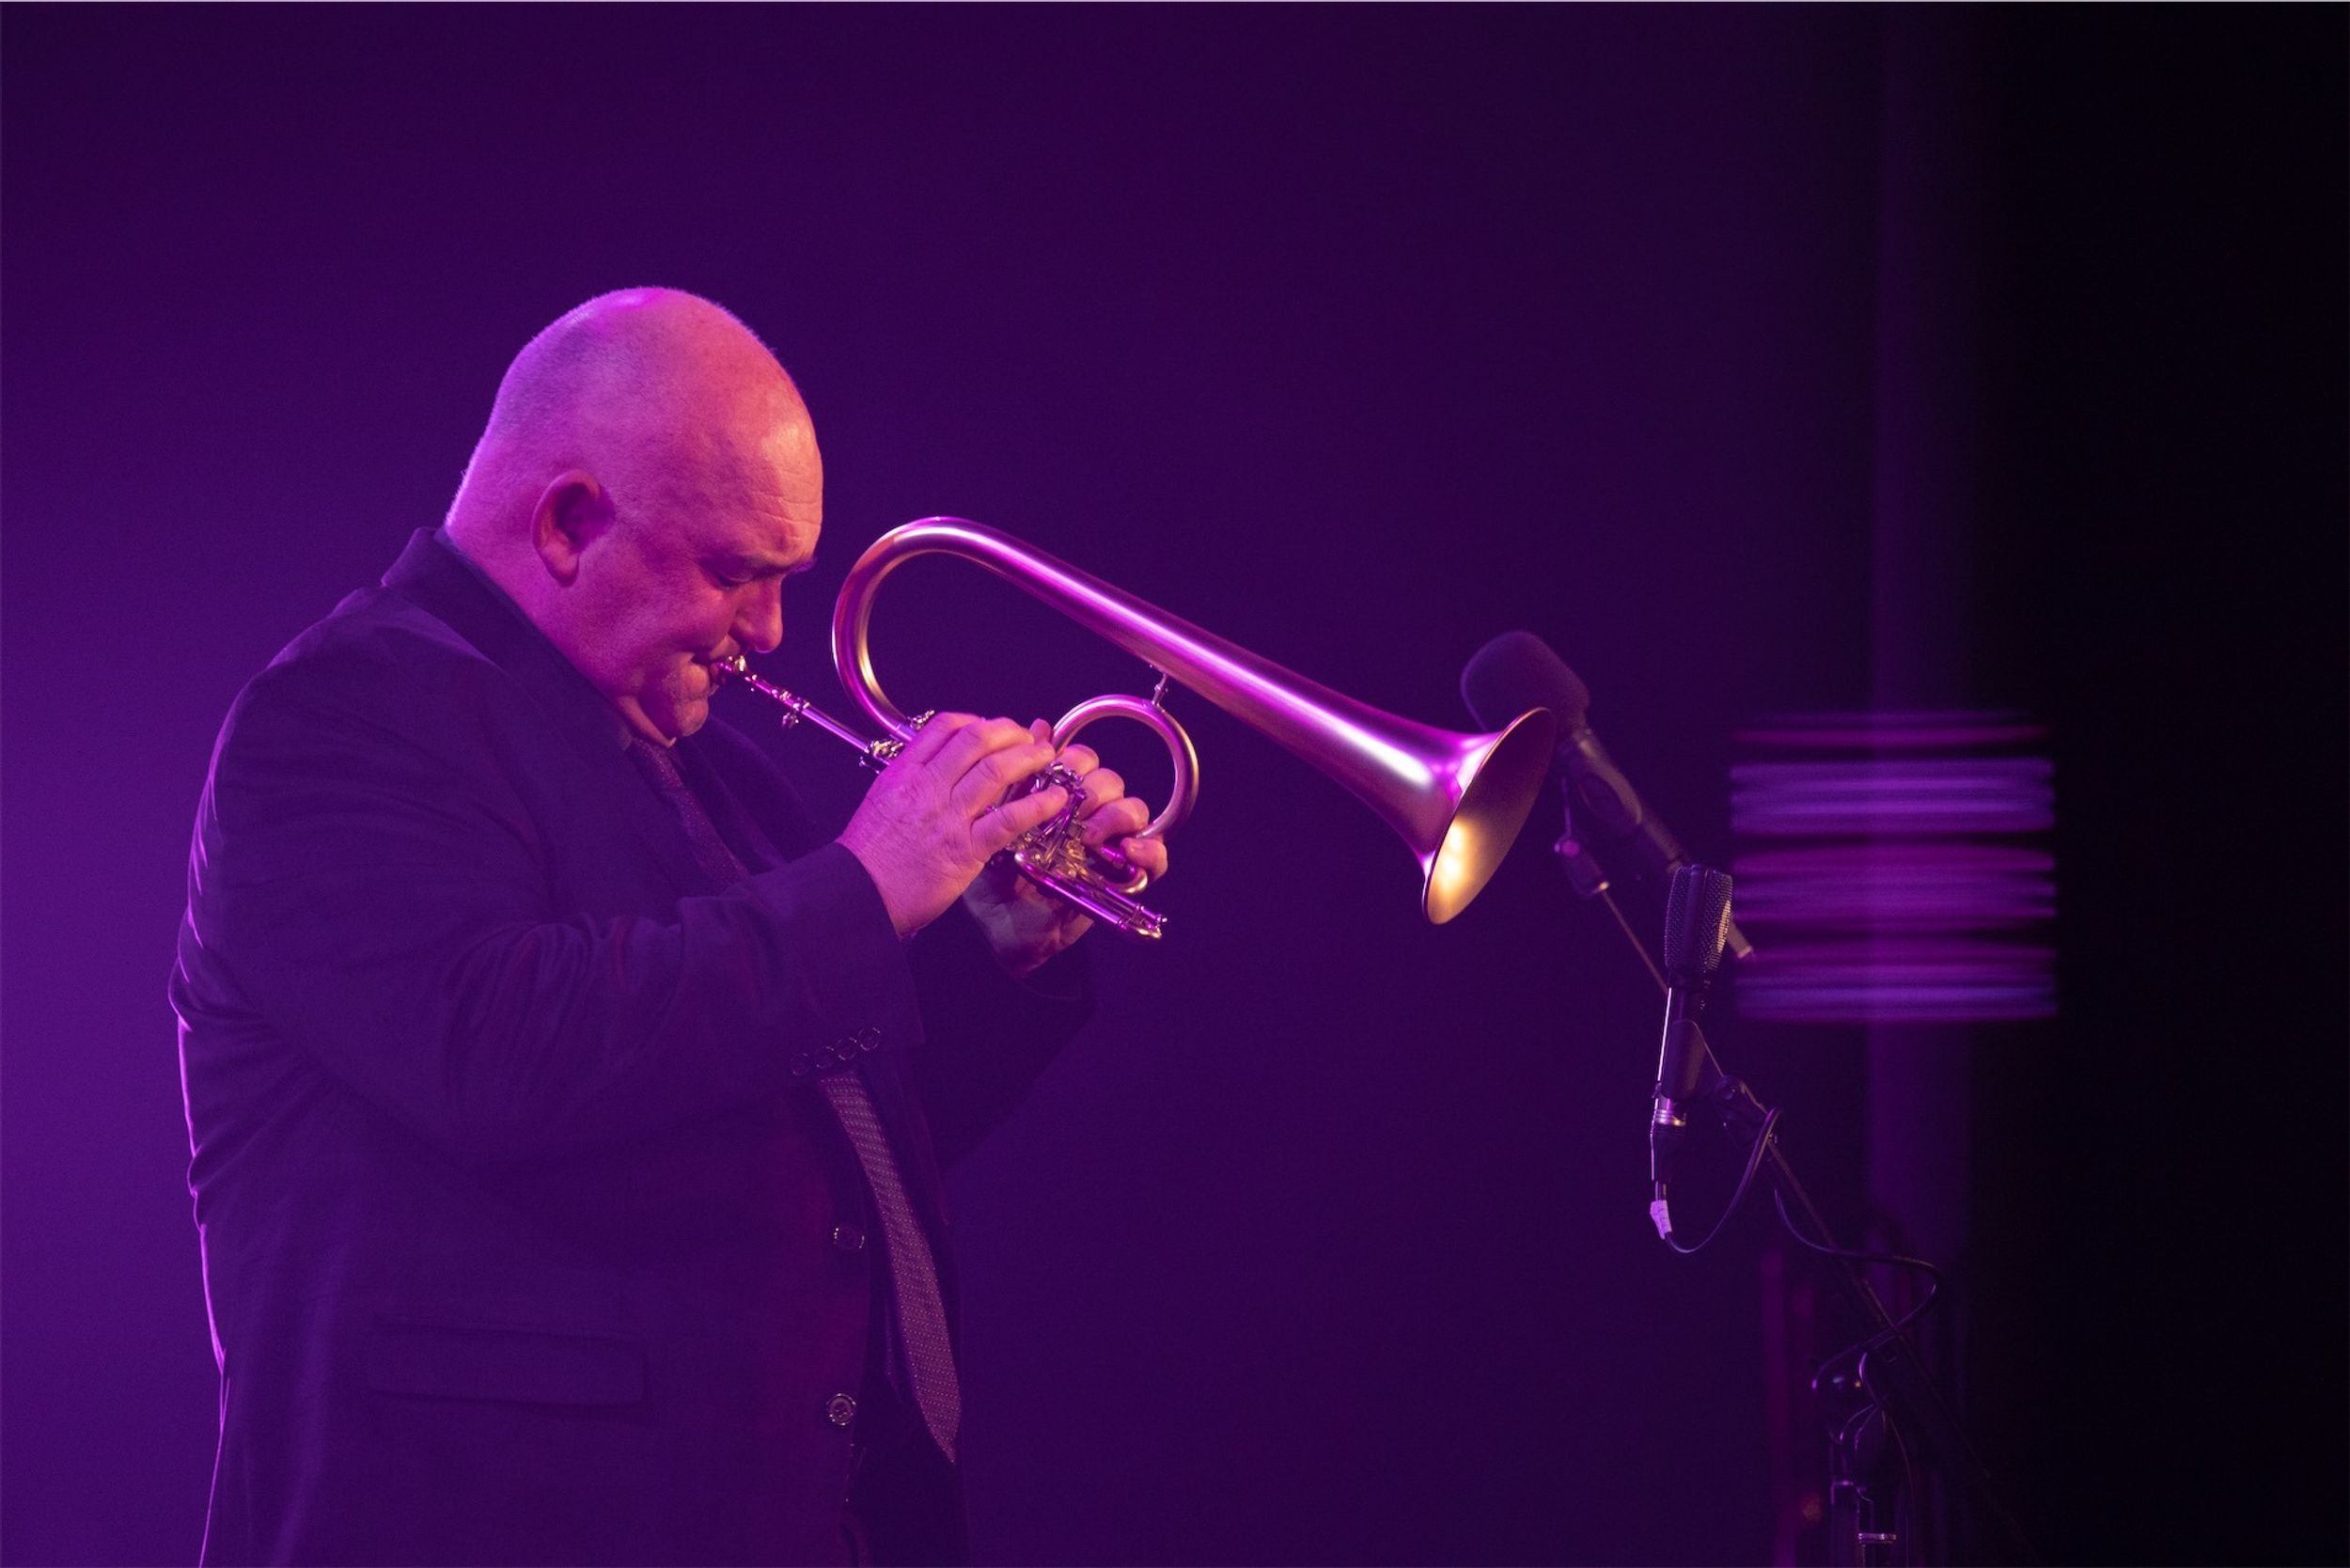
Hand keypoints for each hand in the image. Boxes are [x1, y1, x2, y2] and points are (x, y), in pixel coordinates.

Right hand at [835, 714, 1068, 938]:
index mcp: (904, 773)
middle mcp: (927, 788)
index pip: (944, 727)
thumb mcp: (880, 802)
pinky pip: (1009, 818)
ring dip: (1029, 758)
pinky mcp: (965, 849)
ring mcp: (948, 817)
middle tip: (1026, 737)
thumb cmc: (867, 858)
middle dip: (1009, 731)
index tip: (991, 727)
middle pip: (976, 739)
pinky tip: (1054, 798)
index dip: (977, 721)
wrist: (857, 894)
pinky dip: (1037, 804)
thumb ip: (908, 782)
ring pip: (996, 770)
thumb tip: (933, 770)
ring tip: (1046, 757)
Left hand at [960, 723, 1172, 977]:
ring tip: (1091, 835)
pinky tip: (1130, 852)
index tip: (1052, 769)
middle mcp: (1088, 816)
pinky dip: (1150, 850)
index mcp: (1059, 798)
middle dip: (1093, 785)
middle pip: (1109, 779)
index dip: (1074, 758)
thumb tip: (1039, 725)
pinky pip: (1155, 856)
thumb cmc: (997, 877)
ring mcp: (1108, 845)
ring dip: (1117, 814)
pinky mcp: (1123, 876)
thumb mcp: (997, 823)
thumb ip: (1017, 778)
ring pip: (1135, 809)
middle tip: (1071, 806)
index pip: (1082, 760)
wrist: (1001, 929)